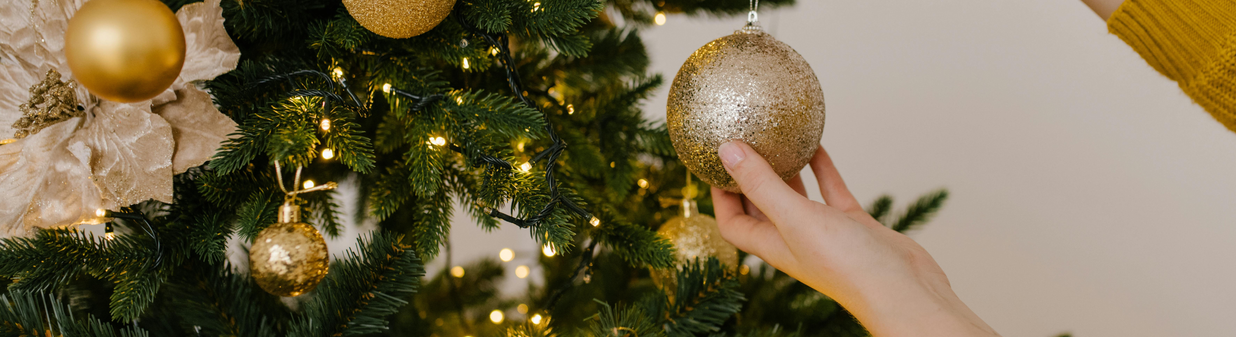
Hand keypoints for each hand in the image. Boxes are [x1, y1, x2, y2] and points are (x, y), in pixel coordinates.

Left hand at [712, 141, 998, 336]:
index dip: (719, 196)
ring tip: (774, 139)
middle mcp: (794, 239)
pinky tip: (816, 143)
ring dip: (785, 169)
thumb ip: (761, 184)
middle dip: (748, 178)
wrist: (903, 288)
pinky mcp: (853, 224)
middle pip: (761, 207)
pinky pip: (831, 190)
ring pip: (797, 196)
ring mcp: (825, 232)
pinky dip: (822, 168)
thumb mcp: (795, 217)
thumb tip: (727, 150)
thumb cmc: (847, 263)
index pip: (733, 222)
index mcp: (772, 245)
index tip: (713, 164)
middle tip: (742, 144)